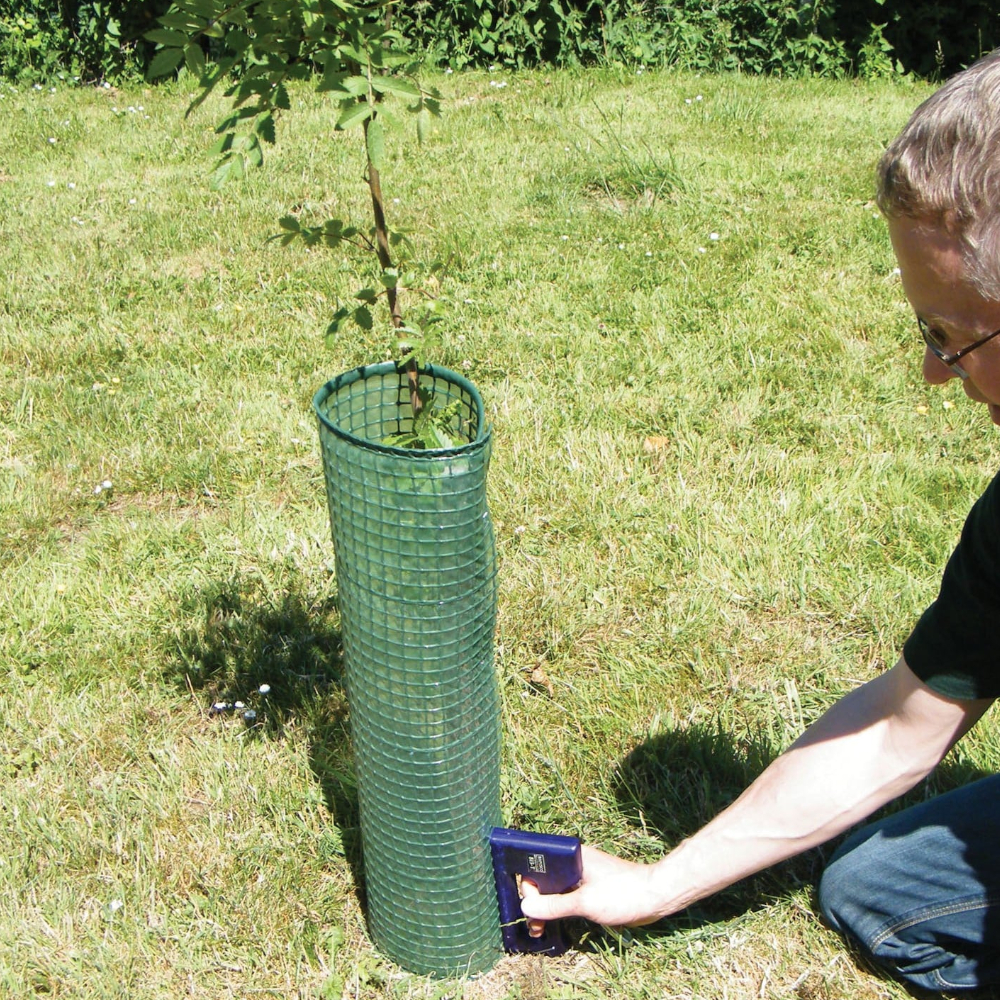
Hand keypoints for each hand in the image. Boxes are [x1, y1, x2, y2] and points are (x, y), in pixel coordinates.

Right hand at [518, 844, 670, 933]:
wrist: (655, 897)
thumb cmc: (622, 893)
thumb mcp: (584, 903)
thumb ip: (554, 905)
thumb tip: (526, 907)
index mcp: (572, 856)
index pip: (538, 864)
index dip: (530, 885)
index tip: (530, 906)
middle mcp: (574, 863)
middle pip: (544, 878)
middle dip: (535, 901)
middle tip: (533, 924)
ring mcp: (582, 876)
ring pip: (554, 889)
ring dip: (546, 908)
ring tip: (539, 929)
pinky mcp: (589, 889)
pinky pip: (566, 896)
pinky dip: (558, 909)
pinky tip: (553, 924)